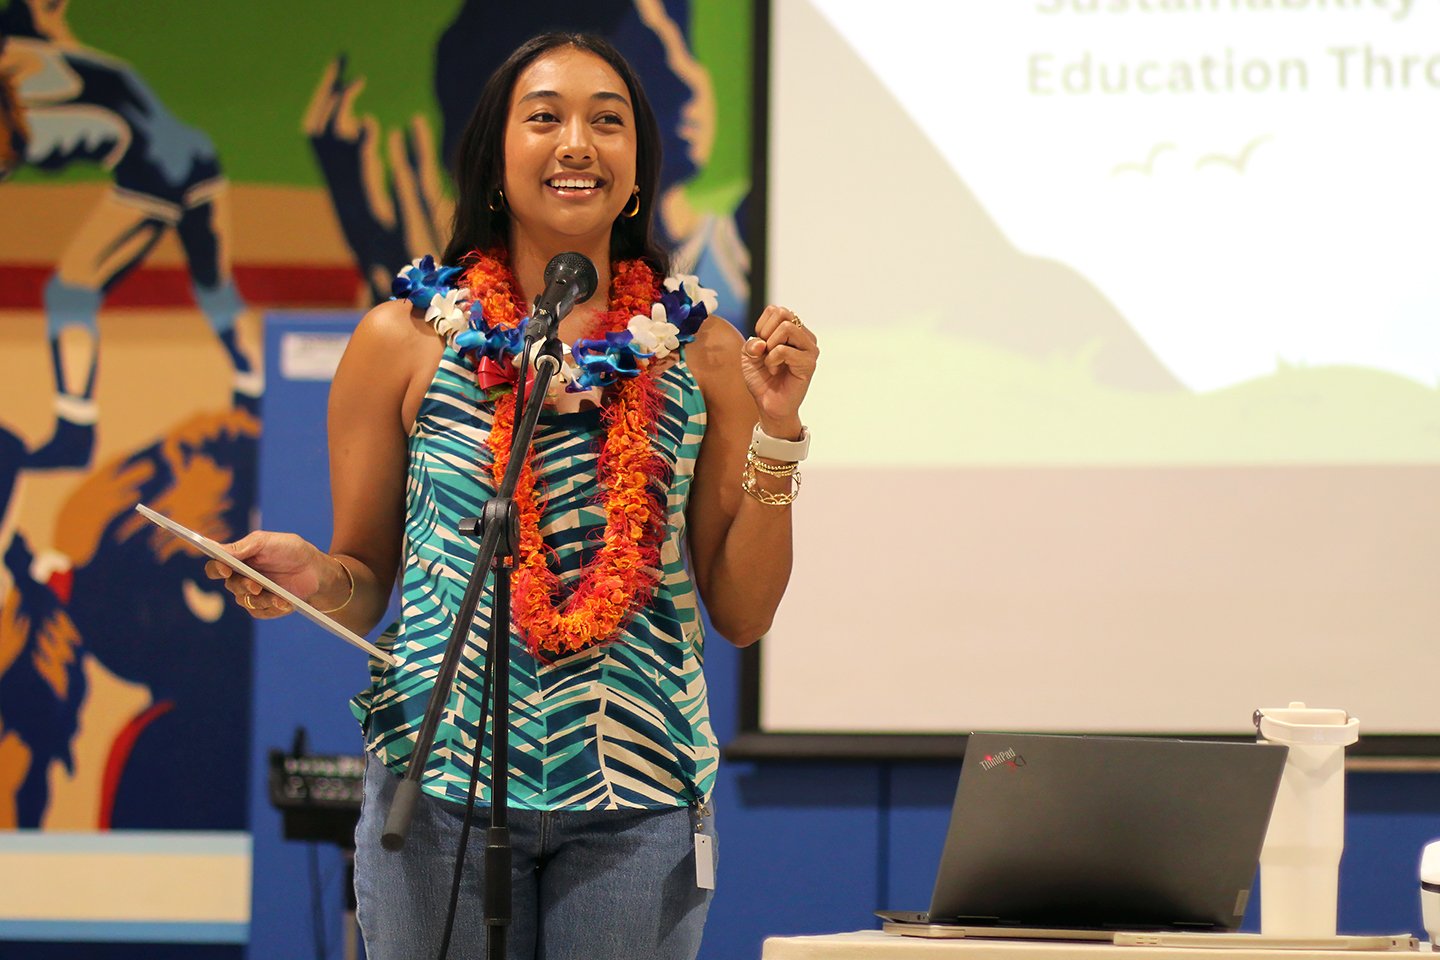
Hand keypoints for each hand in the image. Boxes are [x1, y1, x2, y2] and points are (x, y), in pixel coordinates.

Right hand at [203, 530, 324, 618]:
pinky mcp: (265, 607)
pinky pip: (259, 613)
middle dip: (243, 586)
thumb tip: (218, 551)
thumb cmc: (291, 550)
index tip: (225, 569)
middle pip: (230, 585)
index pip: (215, 566)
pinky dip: (273, 608)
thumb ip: (244, 546)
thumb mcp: (268, 542)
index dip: (216, 569)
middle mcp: (241, 577)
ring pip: (246, 601)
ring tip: (280, 596)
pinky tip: (286, 603)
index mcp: (238, 559)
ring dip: (262, 599)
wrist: (316, 570)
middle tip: (256, 585)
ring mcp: (252, 594)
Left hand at [739, 305, 817, 434]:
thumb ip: (752, 342)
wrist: (768, 403)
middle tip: (765, 352)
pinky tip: (775, 370)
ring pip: (787, 328)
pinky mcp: (809, 363)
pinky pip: (784, 350)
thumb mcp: (749, 355)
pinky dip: (772, 360)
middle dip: (766, 333)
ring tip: (771, 361)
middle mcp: (804, 336)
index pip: (777, 310)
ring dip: (771, 345)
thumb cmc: (762, 379)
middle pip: (783, 314)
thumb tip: (762, 342)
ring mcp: (809, 349)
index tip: (761, 345)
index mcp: (793, 330)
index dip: (761, 325)